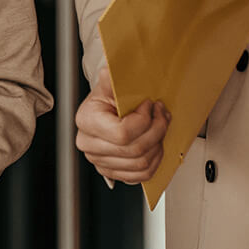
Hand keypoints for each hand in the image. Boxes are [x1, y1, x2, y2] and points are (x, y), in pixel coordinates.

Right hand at [74, 65, 169, 183]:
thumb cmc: (107, 98)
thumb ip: (111, 80)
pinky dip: (155, 161)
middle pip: (135, 150)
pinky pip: (141, 176)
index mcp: (87, 121)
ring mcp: (101, 162)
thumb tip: (108, 73)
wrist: (105, 110)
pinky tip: (155, 144)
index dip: (144, 120)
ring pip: (141, 163)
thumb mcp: (109, 85)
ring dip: (158, 144)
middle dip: (156, 130)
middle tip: (161, 115)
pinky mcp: (113, 172)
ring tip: (160, 127)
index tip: (150, 105)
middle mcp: (90, 145)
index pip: (123, 133)